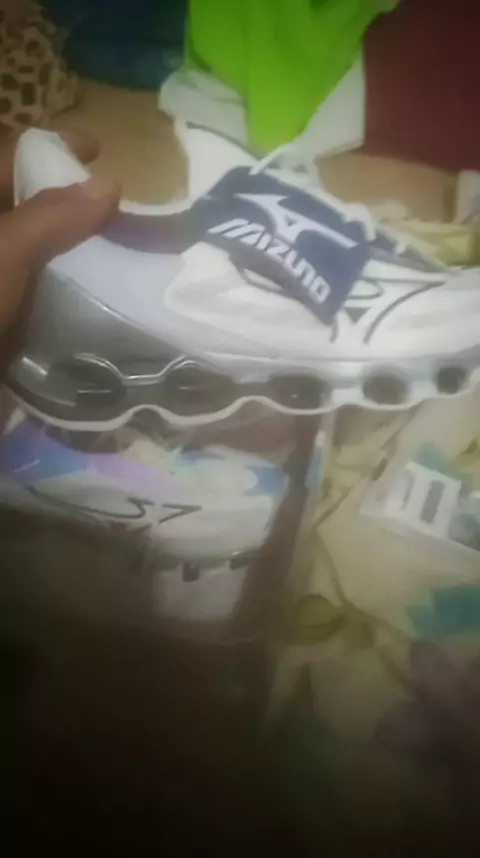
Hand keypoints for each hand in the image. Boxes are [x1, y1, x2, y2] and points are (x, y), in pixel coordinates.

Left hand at [0, 126, 119, 363]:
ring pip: (24, 245)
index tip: (98, 149)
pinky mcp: (1, 311)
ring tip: (110, 244)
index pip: (6, 154)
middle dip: (61, 195)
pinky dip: (50, 283)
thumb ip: (51, 215)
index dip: (50, 146)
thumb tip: (108, 183)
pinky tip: (83, 289)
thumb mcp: (2, 253)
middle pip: (16, 199)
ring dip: (61, 243)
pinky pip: (24, 286)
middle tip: (112, 202)